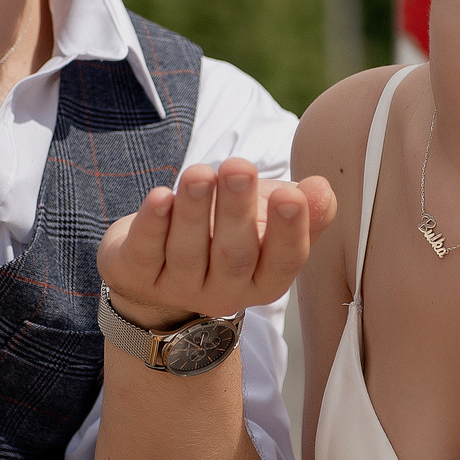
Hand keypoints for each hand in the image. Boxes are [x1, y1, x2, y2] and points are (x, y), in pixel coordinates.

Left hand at [97, 158, 336, 329]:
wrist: (164, 258)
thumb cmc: (230, 231)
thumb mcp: (271, 218)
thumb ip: (305, 208)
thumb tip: (321, 190)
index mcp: (265, 280)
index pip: (284, 261)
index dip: (289, 231)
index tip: (291, 195)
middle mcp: (225, 291)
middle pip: (234, 255)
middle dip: (236, 210)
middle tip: (238, 167)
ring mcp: (179, 288)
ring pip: (188, 252)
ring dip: (194, 210)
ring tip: (199, 173)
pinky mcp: (138, 276)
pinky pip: (146, 252)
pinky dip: (153, 224)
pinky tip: (160, 197)